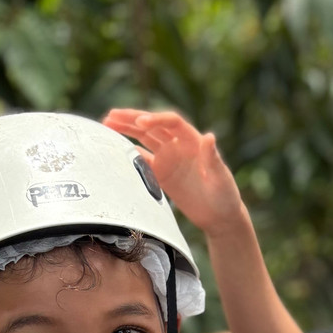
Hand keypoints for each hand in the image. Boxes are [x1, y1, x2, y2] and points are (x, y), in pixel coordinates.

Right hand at [103, 109, 247, 235]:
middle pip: (153, 126)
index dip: (155, 119)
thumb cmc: (225, 197)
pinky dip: (129, 152)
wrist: (220, 217)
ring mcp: (169, 158)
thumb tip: (209, 137)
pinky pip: (143, 159)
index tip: (140, 123)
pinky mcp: (162, 173)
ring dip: (127, 130)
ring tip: (107, 123)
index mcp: (194, 141)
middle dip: (133, 119)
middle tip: (112, 115)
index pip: (172, 122)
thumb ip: (213, 159)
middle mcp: (179, 146)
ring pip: (145, 138)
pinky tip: (114, 147)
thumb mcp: (221, 178)